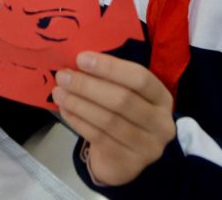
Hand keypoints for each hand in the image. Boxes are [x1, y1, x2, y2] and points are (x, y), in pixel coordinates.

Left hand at [52, 52, 175, 186]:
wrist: (125, 158)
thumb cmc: (124, 115)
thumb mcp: (128, 95)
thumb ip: (111, 79)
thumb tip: (78, 61)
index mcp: (162, 98)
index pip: (140, 78)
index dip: (110, 67)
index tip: (81, 58)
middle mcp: (161, 123)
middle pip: (122, 100)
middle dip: (88, 86)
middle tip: (63, 76)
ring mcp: (147, 146)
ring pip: (107, 120)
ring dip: (78, 103)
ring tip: (59, 92)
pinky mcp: (128, 163)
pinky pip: (98, 137)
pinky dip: (78, 121)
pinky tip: (65, 109)